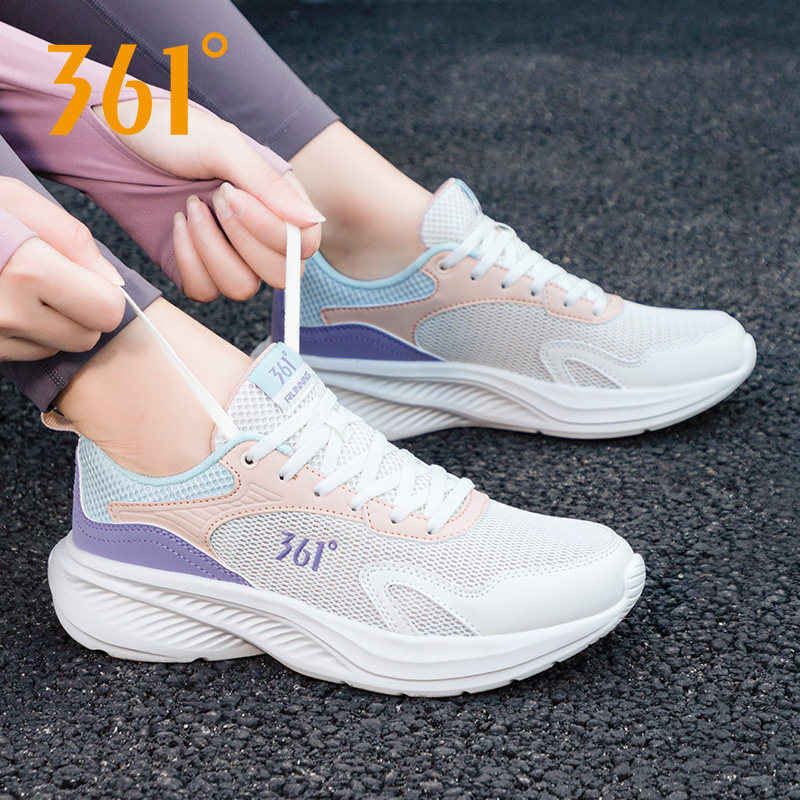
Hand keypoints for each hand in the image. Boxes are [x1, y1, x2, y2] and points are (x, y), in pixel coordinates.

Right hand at [0, 178, 124, 360]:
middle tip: (57, 284)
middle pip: (88, 336)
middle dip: (83, 312)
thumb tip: (113, 282)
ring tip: (22, 289)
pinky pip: (30, 354)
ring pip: (60, 347)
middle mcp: (8, 311)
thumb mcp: (13, 199)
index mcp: (26, 269)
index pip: (107, 309)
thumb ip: (71, 237)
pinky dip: (28, 334)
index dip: (103, 292)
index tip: (85, 277)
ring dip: (54, 324)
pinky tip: (6, 305)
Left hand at [97, 100, 323, 301]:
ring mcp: (231, 256)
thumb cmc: (174, 131)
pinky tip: (176, 225)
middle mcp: (262, 236)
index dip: (273, 233)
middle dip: (241, 241)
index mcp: (280, 204)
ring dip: (211, 250)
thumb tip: (313, 221)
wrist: (120, 138)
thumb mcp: (224, 146)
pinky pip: (206, 291)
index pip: (304, 245)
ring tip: (189, 209)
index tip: (232, 196)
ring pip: (243, 288)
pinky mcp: (198, 269)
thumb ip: (269, 185)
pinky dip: (188, 261)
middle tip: (212, 200)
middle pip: (280, 275)